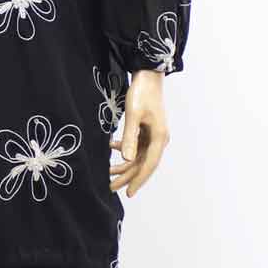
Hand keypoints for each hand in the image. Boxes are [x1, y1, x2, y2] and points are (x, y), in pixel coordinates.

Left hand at [109, 69, 169, 197]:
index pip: (148, 166)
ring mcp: (154, 134)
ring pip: (139, 155)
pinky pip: (137, 144)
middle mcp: (159, 139)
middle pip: (143, 163)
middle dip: (127, 176)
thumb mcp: (133, 115)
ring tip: (108, 171)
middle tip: (111, 187)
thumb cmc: (142, 93)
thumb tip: (127, 160)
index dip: (138, 180)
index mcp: (159, 138)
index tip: (128, 193)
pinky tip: (111, 146)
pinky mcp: (148, 128)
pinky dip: (126, 148)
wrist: (148, 74)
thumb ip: (130, 137)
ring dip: (124, 163)